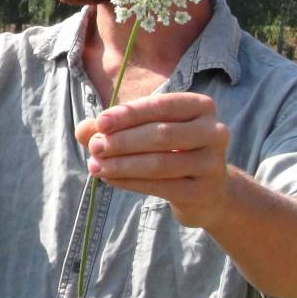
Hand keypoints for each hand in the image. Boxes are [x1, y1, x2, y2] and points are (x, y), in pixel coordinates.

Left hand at [74, 93, 231, 228]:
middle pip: (160, 135)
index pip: (160, 106)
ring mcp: (212, 163)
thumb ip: (112, 127)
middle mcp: (214, 131)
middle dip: (122, 141)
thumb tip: (82, 130)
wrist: (208, 192)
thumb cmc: (170, 151)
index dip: (128, 114)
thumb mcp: (144, 131)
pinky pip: (160, 186)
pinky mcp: (203, 191)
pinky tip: (109, 178)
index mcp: (200, 106)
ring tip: (95, 166)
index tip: (100, 123)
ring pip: (159, 163)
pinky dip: (130, 182)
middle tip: (94, 147)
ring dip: (122, 165)